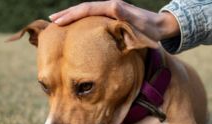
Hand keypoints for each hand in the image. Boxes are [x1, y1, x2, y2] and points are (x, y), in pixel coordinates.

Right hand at [49, 0, 178, 40]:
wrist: (161, 26)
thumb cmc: (150, 30)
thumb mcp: (140, 24)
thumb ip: (126, 15)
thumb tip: (113, 6)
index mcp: (113, 7)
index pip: (87, 9)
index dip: (72, 15)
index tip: (57, 21)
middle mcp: (110, 6)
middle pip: (83, 8)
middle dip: (67, 14)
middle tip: (51, 20)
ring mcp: (110, 11)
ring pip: (86, 12)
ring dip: (72, 16)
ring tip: (57, 22)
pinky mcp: (112, 16)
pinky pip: (92, 17)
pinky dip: (81, 20)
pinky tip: (74, 26)